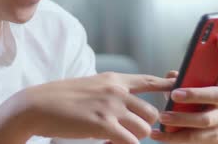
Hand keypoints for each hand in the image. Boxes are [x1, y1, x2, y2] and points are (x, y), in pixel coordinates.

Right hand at [17, 72, 174, 143]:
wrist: (38, 105)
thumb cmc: (62, 98)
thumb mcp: (91, 87)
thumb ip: (112, 93)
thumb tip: (127, 106)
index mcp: (114, 79)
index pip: (149, 81)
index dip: (167, 85)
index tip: (179, 87)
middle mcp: (117, 90)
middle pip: (151, 112)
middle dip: (144, 125)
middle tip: (129, 133)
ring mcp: (111, 107)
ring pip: (144, 129)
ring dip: (133, 137)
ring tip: (115, 138)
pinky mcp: (103, 125)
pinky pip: (130, 141)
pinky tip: (109, 143)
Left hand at [151, 35, 217, 143]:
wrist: (204, 136)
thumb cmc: (193, 104)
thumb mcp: (188, 88)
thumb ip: (181, 79)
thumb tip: (173, 75)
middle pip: (215, 94)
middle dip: (195, 94)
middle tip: (174, 94)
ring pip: (204, 120)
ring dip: (181, 119)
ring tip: (162, 117)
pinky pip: (193, 138)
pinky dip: (172, 137)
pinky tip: (156, 134)